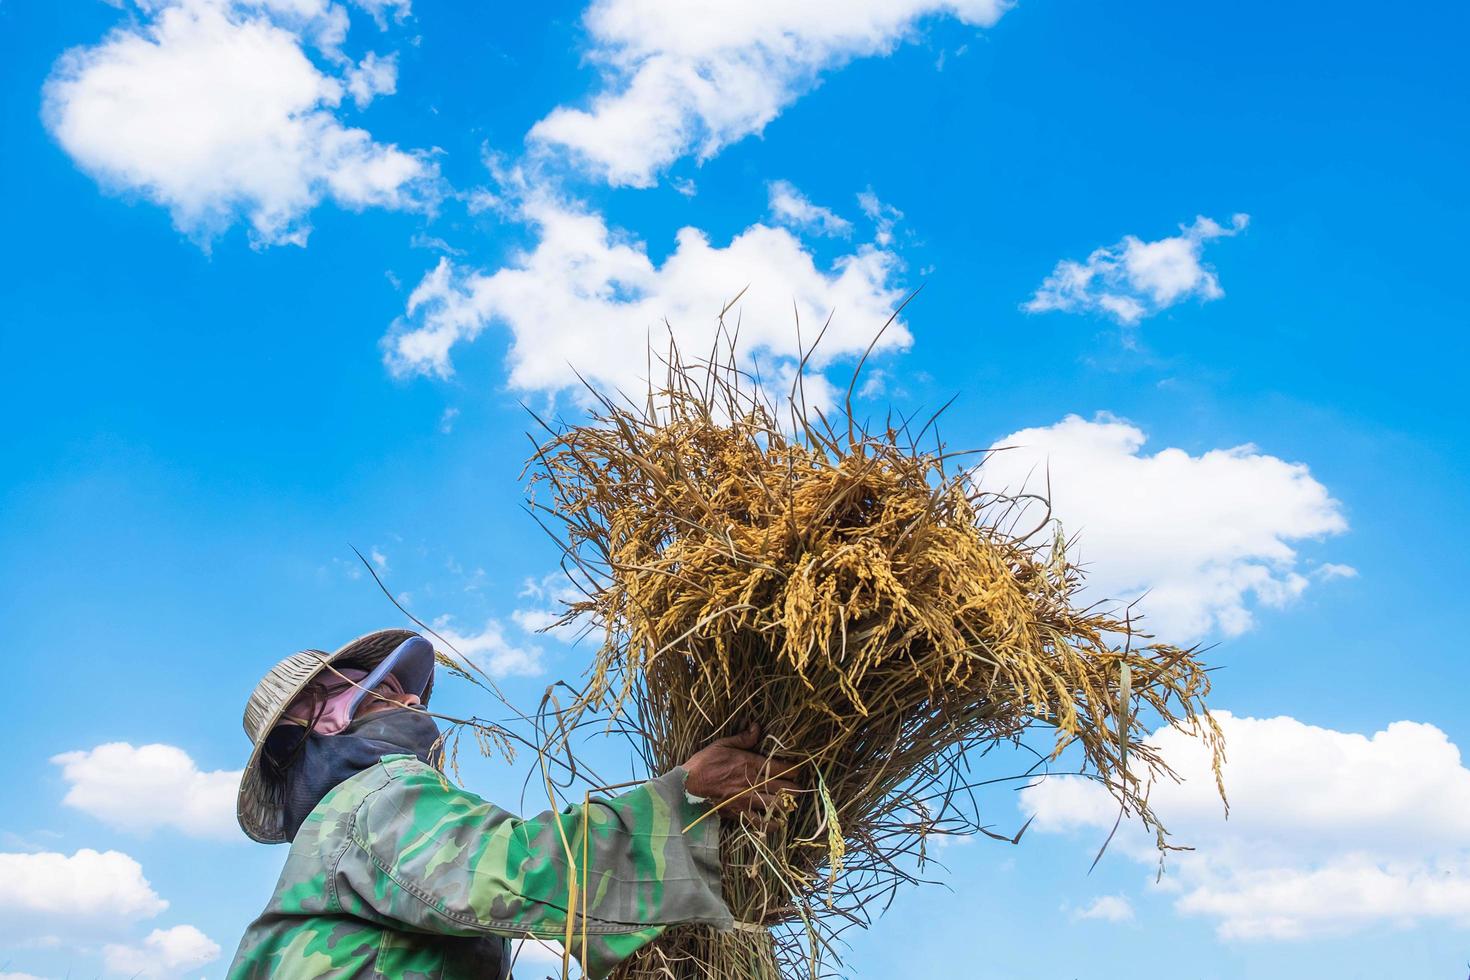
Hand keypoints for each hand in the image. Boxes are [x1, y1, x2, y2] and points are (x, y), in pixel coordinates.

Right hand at [681, 723, 802, 820]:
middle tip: (795, 786)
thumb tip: (757, 726)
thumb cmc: (704, 763)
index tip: (796, 769)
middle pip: (788, 789)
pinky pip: (762, 824)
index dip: (795, 769)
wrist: (687, 786)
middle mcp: (754, 783)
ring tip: (787, 802)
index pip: (785, 768)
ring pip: (779, 806)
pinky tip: (776, 821)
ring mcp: (748, 800)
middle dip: (795, 787)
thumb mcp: (722, 744)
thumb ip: (743, 738)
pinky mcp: (740, 814)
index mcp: (752, 764)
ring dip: (786, 804)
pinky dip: (772, 824)